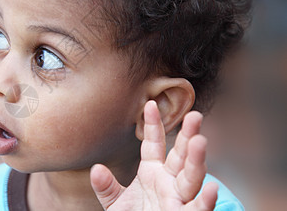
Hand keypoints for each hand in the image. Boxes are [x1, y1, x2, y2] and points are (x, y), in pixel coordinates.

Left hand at [90, 100, 217, 209]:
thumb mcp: (116, 203)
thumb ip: (107, 187)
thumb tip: (95, 169)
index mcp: (152, 173)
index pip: (154, 144)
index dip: (153, 125)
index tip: (150, 105)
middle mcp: (169, 182)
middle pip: (180, 156)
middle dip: (188, 136)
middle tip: (194, 116)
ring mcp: (178, 199)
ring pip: (191, 177)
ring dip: (197, 160)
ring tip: (200, 141)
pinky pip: (196, 209)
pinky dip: (205, 200)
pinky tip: (211, 188)